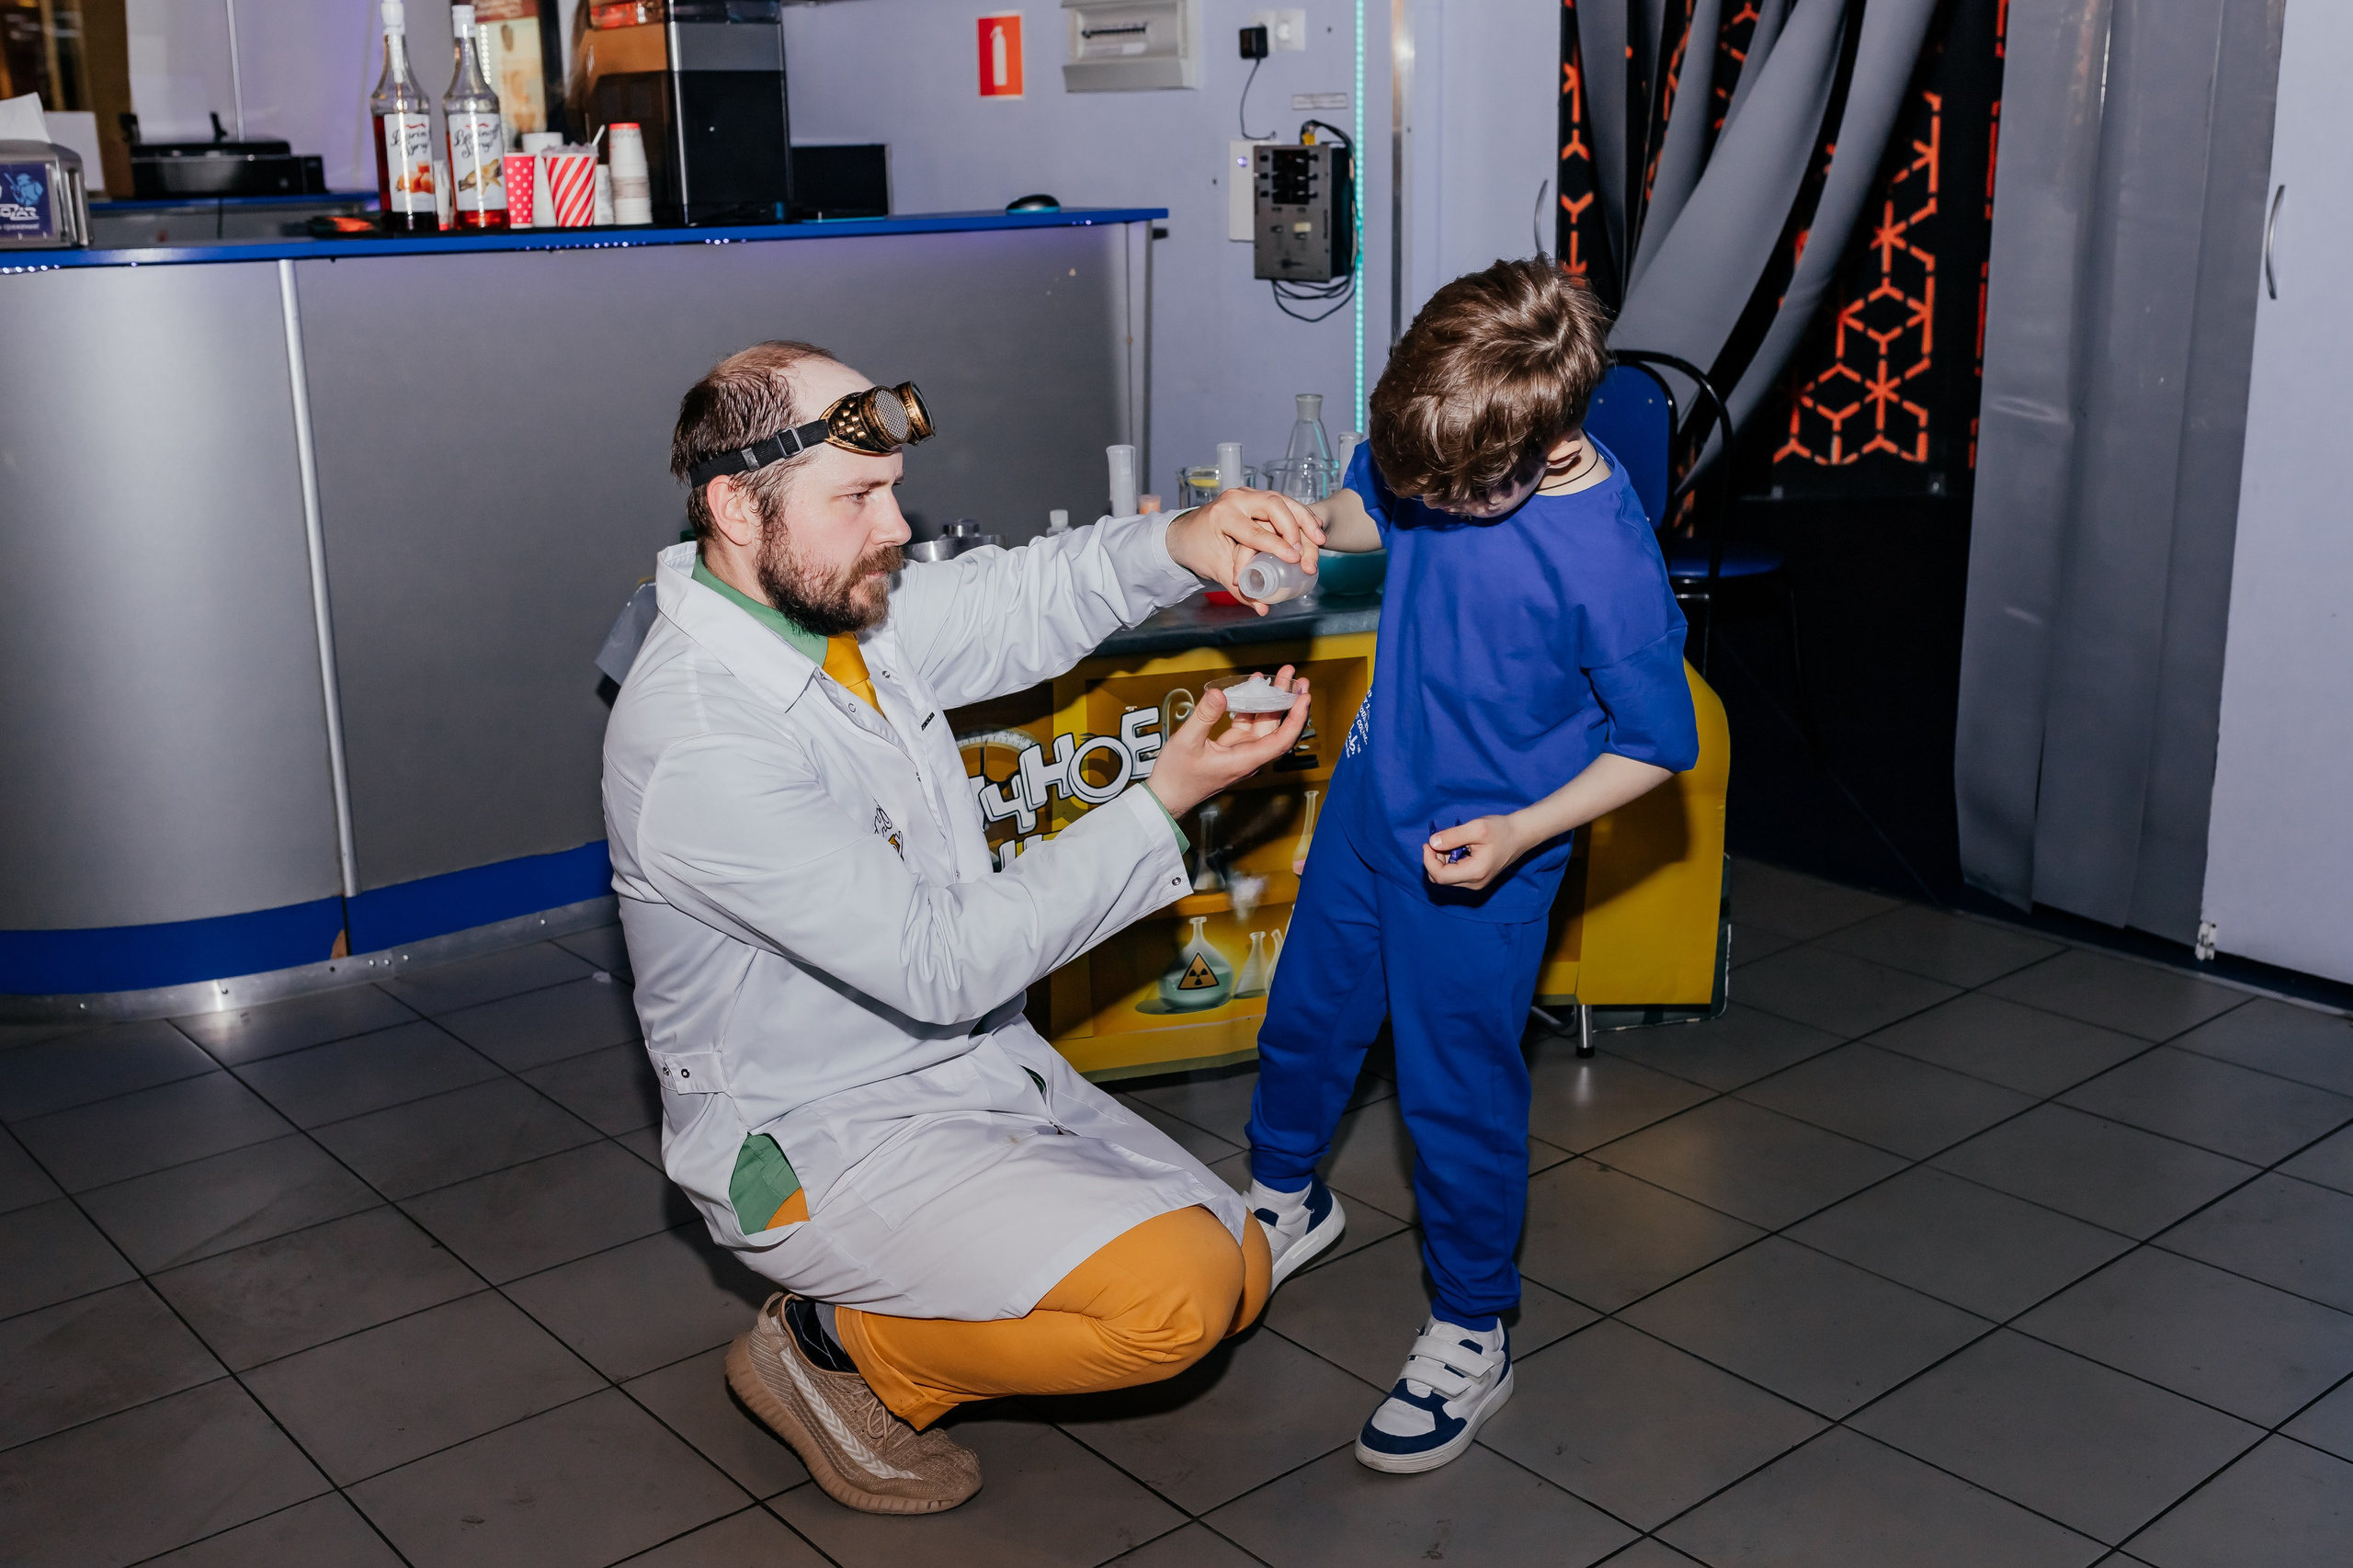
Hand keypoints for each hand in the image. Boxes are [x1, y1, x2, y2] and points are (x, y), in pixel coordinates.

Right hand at [1145, 667, 1311, 817]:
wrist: (1166, 797)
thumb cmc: (1176, 777)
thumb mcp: (1187, 742)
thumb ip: (1205, 716)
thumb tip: (1219, 693)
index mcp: (1244, 760)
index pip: (1281, 740)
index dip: (1296, 718)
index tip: (1304, 697)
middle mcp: (1249, 756)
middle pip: (1277, 727)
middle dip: (1287, 701)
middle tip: (1296, 677)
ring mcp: (1241, 751)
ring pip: (1263, 724)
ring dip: (1271, 700)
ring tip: (1279, 676)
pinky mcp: (1231, 748)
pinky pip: (1248, 724)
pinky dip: (1251, 706)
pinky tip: (1252, 688)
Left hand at [1164, 489, 1325, 614]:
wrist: (1185, 533)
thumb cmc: (1199, 550)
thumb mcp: (1217, 570)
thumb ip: (1240, 590)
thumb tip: (1262, 609)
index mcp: (1222, 515)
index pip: (1254, 531)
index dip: (1276, 546)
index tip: (1293, 559)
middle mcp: (1236, 499)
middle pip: (1273, 506)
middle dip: (1294, 528)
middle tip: (1305, 551)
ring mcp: (1248, 495)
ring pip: (1282, 500)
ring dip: (1304, 518)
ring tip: (1320, 538)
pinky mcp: (1257, 497)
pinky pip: (1283, 502)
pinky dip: (1301, 514)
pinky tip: (1315, 527)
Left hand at [1423, 814, 1531, 891]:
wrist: (1520, 835)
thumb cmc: (1501, 830)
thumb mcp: (1476, 828)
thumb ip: (1453, 836)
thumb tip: (1432, 843)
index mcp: (1475, 872)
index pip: (1440, 876)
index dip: (1429, 860)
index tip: (1428, 843)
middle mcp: (1475, 883)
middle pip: (1441, 879)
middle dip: (1434, 860)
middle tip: (1439, 840)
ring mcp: (1476, 883)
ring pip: (1446, 878)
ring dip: (1441, 861)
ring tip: (1450, 842)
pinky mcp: (1477, 880)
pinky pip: (1455, 876)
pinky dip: (1449, 863)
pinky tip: (1456, 848)